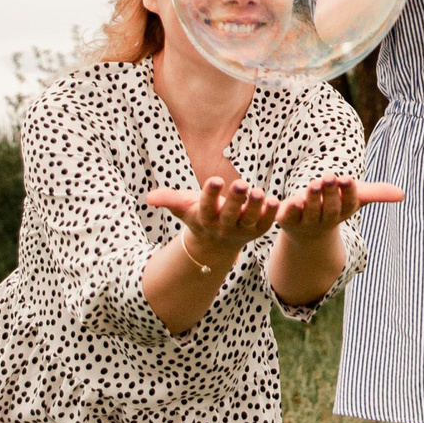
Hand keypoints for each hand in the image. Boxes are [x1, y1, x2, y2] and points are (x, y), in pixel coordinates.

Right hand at [143, 176, 277, 269]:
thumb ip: (168, 200)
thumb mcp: (183, 207)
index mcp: (205, 218)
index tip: (215, 180)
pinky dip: (271, 214)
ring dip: (255, 207)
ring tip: (259, 192)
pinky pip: (266, 223)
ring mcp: (241, 230)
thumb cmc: (198, 215)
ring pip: (249, 220)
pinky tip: (275, 201)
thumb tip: (148, 198)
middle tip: (241, 183)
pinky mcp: (257, 230)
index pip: (206, 207)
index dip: (210, 194)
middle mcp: (223, 226)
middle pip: (229, 214)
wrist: (215, 242)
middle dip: (235, 199)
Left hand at [271, 175, 404, 240]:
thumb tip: (403, 195)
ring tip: (313, 183)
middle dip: (330, 194)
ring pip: (308, 213)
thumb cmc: (336, 205)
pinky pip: (285, 217)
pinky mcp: (286, 220)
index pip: (348, 204)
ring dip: (310, 200)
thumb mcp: (356, 196)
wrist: (307, 229)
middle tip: (330, 177)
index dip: (347, 192)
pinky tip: (285, 201)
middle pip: (329, 210)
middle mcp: (324, 220)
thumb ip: (376, 193)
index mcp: (343, 212)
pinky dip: (286, 210)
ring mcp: (304, 221)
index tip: (347, 178)